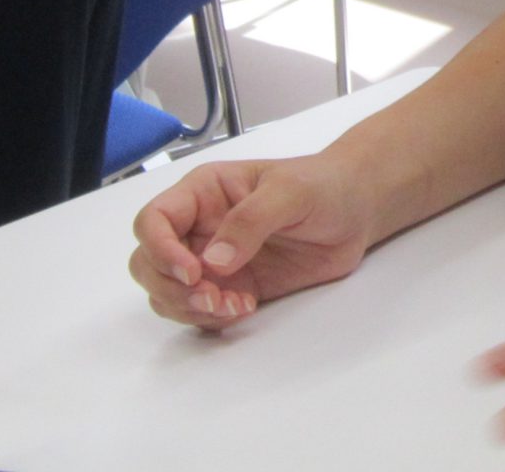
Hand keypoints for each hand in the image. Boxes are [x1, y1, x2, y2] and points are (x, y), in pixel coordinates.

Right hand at [127, 154, 375, 329]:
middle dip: (171, 288)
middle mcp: (198, 228)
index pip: (153, 221)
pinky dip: (212, 319)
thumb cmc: (323, 186)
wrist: (356, 212)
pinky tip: (246, 307)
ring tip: (235, 305)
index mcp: (203, 193)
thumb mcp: (290, 191)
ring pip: (168, 294)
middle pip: (148, 264)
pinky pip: (199, 312)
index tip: (192, 273)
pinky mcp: (232, 287)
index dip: (159, 250)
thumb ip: (251, 219)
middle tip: (212, 298)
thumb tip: (214, 261)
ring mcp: (213, 261)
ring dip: (190, 309)